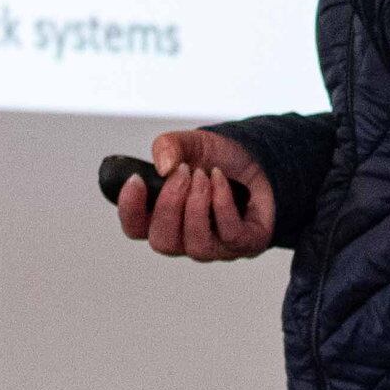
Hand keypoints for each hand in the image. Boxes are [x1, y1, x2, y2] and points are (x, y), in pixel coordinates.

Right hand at [117, 128, 276, 260]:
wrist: (258, 159)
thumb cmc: (220, 160)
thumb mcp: (190, 143)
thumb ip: (168, 146)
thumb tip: (163, 167)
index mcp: (163, 216)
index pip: (135, 228)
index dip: (130, 209)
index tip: (136, 180)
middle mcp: (185, 237)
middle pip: (162, 242)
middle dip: (169, 205)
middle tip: (183, 173)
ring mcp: (215, 245)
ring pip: (195, 245)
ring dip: (197, 205)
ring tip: (204, 176)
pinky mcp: (244, 243)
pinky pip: (229, 234)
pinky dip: (222, 203)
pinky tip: (221, 181)